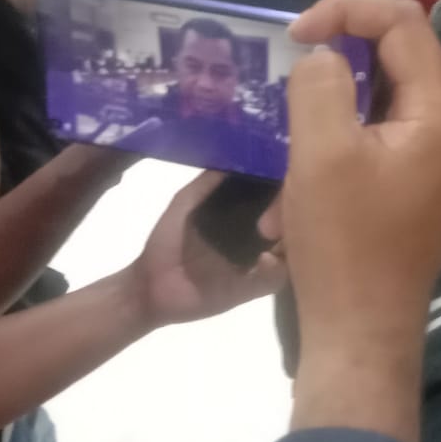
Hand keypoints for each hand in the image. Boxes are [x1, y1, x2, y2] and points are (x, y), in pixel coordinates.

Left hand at [129, 171, 284, 327]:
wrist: (150, 285)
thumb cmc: (166, 241)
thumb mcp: (184, 202)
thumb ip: (208, 181)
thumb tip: (239, 154)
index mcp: (240, 214)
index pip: (272, 196)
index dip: (282, 186)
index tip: (287, 176)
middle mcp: (254, 235)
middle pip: (288, 220)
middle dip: (291, 211)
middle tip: (287, 206)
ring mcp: (256, 261)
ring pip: (290, 247)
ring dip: (290, 239)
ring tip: (279, 233)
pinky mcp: (253, 287)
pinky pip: (277, 277)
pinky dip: (277, 268)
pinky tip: (264, 259)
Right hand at [280, 0, 440, 349]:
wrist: (362, 338)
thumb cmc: (344, 245)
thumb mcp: (320, 152)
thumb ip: (322, 84)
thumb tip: (326, 57)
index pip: (404, 23)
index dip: (348, 11)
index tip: (295, 33)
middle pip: (400, 57)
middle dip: (340, 57)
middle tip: (291, 69)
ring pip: (384, 102)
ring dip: (332, 108)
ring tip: (290, 135)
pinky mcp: (420, 189)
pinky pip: (381, 141)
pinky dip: (339, 145)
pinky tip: (296, 184)